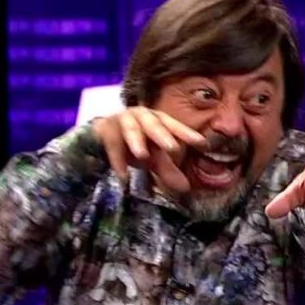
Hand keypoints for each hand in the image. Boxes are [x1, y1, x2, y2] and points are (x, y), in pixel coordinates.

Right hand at [92, 107, 207, 191]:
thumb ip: (167, 169)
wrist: (101, 134)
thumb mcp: (151, 156)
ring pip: (130, 129)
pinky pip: (112, 145)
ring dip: (136, 141)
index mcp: (157, 119)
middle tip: (173, 148)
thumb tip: (186, 188)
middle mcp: (141, 116)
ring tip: (142, 155)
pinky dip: (117, 160)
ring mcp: (121, 120)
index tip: (203, 145)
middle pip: (154, 124)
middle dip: (162, 135)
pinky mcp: (105, 129)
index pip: (174, 126)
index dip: (188, 134)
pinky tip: (123, 176)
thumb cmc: (133, 143)